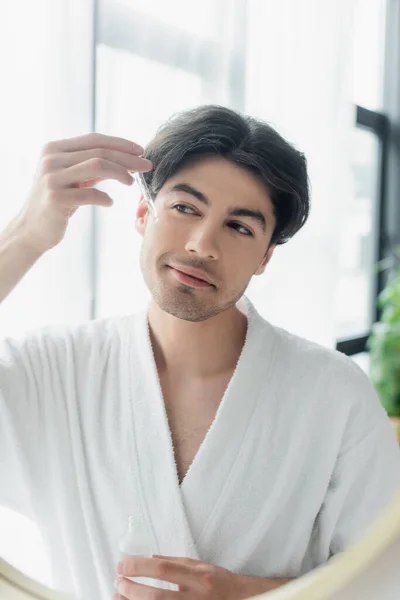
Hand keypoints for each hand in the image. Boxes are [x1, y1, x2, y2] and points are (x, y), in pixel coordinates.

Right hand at [16, 133, 151, 252]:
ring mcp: (52, 178)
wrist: (31, 229)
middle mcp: (51, 159)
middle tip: (146, 166)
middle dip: (127, 158)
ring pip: (96, 166)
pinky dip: (104, 197)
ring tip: (131, 183)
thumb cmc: (56, 202)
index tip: (141, 151)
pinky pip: (90, 194)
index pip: (94, 139)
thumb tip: (124, 159)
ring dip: (120, 173)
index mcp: (54, 149)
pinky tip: (109, 202)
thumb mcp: (72, 179)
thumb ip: (91, 167)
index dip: (120, 143)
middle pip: (99, 151)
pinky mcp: (56, 199)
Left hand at [114, 555, 247, 599]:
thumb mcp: (201, 566)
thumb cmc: (220, 583)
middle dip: (132, 589)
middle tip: (118, 581)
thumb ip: (175, 563)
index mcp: (199, 578)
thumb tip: (149, 559)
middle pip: (156, 597)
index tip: (122, 565)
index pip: (163, 570)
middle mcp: (196, 598)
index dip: (139, 567)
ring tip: (118, 596)